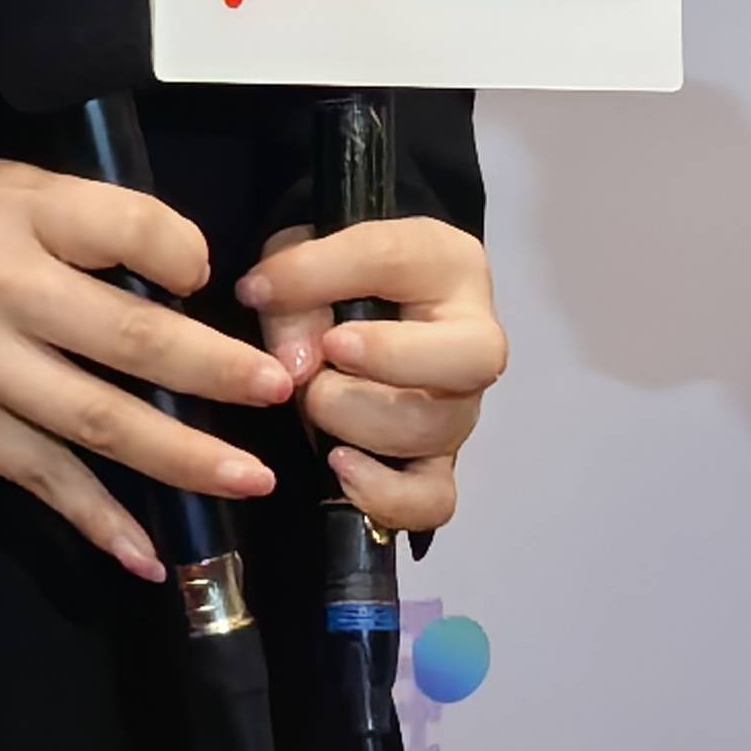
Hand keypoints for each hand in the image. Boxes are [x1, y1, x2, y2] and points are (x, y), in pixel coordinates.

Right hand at [0, 159, 292, 581]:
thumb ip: (75, 218)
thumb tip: (173, 270)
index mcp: (16, 212)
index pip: (129, 229)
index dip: (184, 253)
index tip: (211, 278)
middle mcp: (1, 289)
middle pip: (131, 340)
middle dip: (216, 373)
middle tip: (276, 392)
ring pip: (99, 423)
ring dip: (181, 458)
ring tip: (249, 480)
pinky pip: (40, 480)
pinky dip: (95, 520)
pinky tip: (146, 554)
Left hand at [243, 219, 504, 535]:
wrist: (344, 311)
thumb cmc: (332, 273)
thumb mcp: (301, 250)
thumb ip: (295, 285)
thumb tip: (295, 363)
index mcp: (445, 262)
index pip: (397, 260)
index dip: (335, 281)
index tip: (279, 303)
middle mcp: (471, 337)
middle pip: (462, 362)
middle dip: (378, 370)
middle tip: (315, 370)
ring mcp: (459, 407)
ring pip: (437, 429)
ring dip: (359, 423)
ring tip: (314, 404)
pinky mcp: (438, 464)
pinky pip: (435, 500)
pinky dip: (387, 495)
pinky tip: (342, 469)